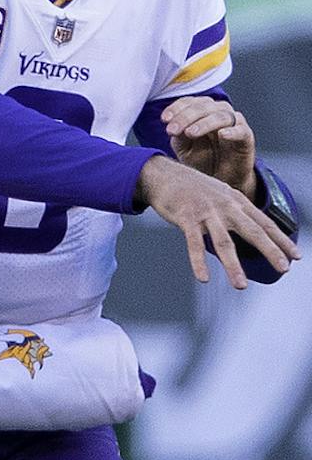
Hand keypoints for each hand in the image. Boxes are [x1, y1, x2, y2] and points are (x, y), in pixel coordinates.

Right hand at [137, 155, 299, 288]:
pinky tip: (203, 278)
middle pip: (252, 231)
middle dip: (270, 251)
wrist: (163, 174)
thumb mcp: (221, 194)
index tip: (296, 256)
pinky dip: (198, 262)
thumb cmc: (193, 188)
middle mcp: (226, 206)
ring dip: (233, 265)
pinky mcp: (186, 219)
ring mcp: (206, 213)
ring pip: (223, 242)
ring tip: (241, 285)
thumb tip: (253, 227)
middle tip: (283, 268)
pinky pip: (194, 244)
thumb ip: (236, 210)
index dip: (281, 240)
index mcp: (237, 201)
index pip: (265, 223)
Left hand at [162, 96, 257, 195]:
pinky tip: (222, 135)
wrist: (221, 180)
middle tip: (172, 130)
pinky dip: (232, 131)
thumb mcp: (184, 148)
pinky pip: (241, 130)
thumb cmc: (202, 160)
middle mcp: (219, 113)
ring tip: (190, 132)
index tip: (164, 119)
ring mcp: (234, 124)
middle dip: (185, 116)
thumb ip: (178, 135)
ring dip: (204, 123)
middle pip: (204, 106)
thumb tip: (171, 125)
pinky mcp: (247, 137)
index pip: (190, 102)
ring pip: (221, 115)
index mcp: (202, 112)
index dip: (177, 108)